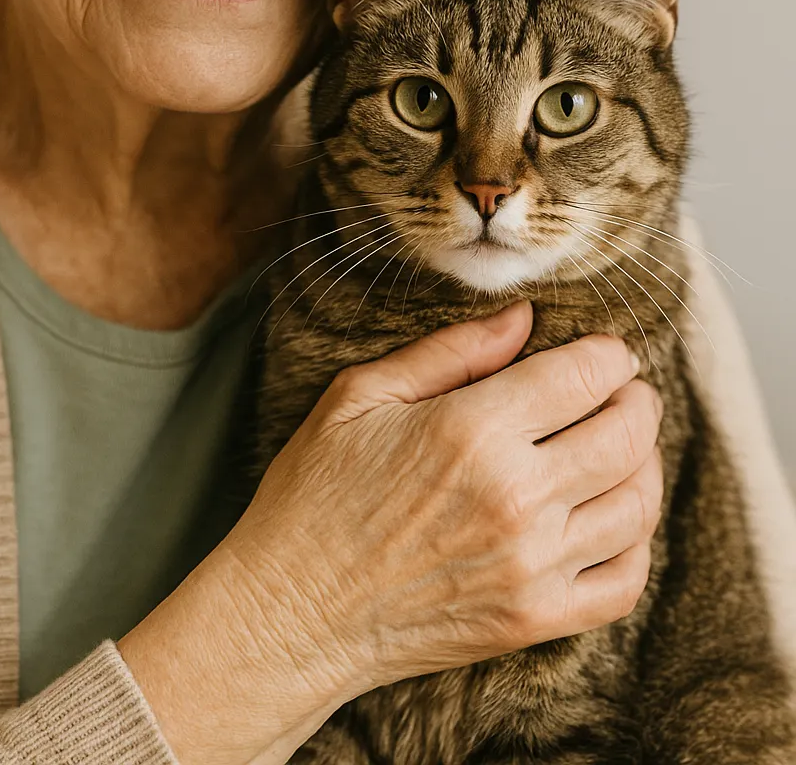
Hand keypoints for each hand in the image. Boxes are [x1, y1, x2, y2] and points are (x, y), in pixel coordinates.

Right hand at [120, 303, 662, 764]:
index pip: (586, 375)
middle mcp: (515, 496)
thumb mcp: (362, 394)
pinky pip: (624, 581)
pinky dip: (638, 543)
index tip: (607, 350)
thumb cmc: (316, 494)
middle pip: (627, 433)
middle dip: (638, 398)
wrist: (293, 612)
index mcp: (472, 429)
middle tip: (627, 389)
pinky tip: (616, 516)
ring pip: (637, 503)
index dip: (611, 353)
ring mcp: (531, 565)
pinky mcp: (534, 621)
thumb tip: (525, 317)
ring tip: (625, 444)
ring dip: (645, 462)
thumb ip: (452, 351)